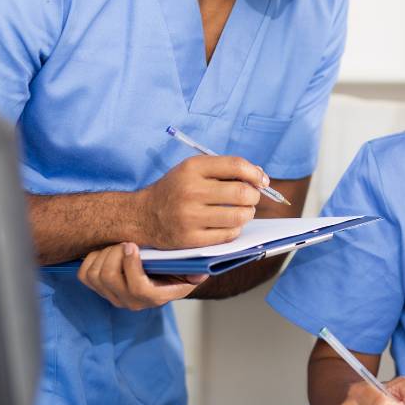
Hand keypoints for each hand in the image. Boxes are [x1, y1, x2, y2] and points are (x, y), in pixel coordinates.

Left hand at [78, 242, 207, 309]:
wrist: (162, 276)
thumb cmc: (176, 271)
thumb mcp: (191, 272)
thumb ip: (195, 273)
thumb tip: (198, 273)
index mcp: (155, 297)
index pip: (137, 288)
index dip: (130, 266)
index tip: (132, 245)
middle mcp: (132, 301)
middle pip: (109, 278)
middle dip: (114, 253)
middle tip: (124, 241)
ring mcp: (113, 297)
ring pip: (95, 275)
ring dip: (103, 254)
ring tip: (117, 245)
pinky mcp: (99, 290)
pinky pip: (85, 275)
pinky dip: (91, 259)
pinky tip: (106, 251)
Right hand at [134, 155, 263, 249]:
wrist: (142, 215)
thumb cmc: (175, 190)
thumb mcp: (192, 170)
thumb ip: (224, 169)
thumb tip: (260, 176)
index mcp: (192, 168)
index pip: (236, 166)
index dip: (255, 174)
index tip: (261, 181)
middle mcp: (190, 191)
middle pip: (242, 193)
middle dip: (254, 196)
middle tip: (251, 198)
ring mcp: (190, 217)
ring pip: (239, 216)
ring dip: (247, 214)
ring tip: (242, 212)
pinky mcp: (191, 239)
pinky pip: (228, 234)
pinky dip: (235, 229)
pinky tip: (229, 224)